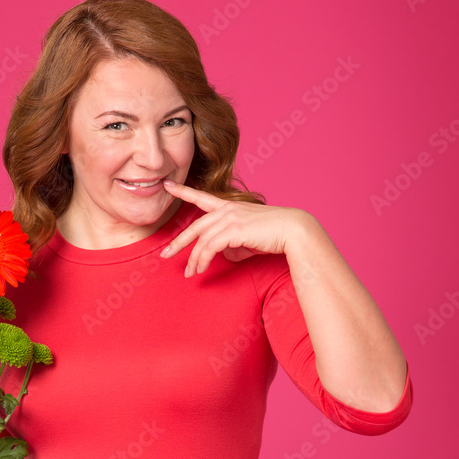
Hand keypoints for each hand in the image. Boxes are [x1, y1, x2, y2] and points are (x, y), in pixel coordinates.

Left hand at [160, 180, 311, 276]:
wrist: (293, 231)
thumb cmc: (273, 235)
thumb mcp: (246, 239)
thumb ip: (231, 244)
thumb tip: (221, 255)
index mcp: (229, 207)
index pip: (201, 197)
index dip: (183, 191)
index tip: (167, 186)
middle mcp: (227, 209)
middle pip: (195, 226)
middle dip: (178, 242)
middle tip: (164, 255)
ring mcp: (230, 218)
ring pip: (201, 240)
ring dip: (194, 259)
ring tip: (189, 273)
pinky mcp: (233, 229)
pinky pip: (210, 247)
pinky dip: (203, 260)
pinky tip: (201, 269)